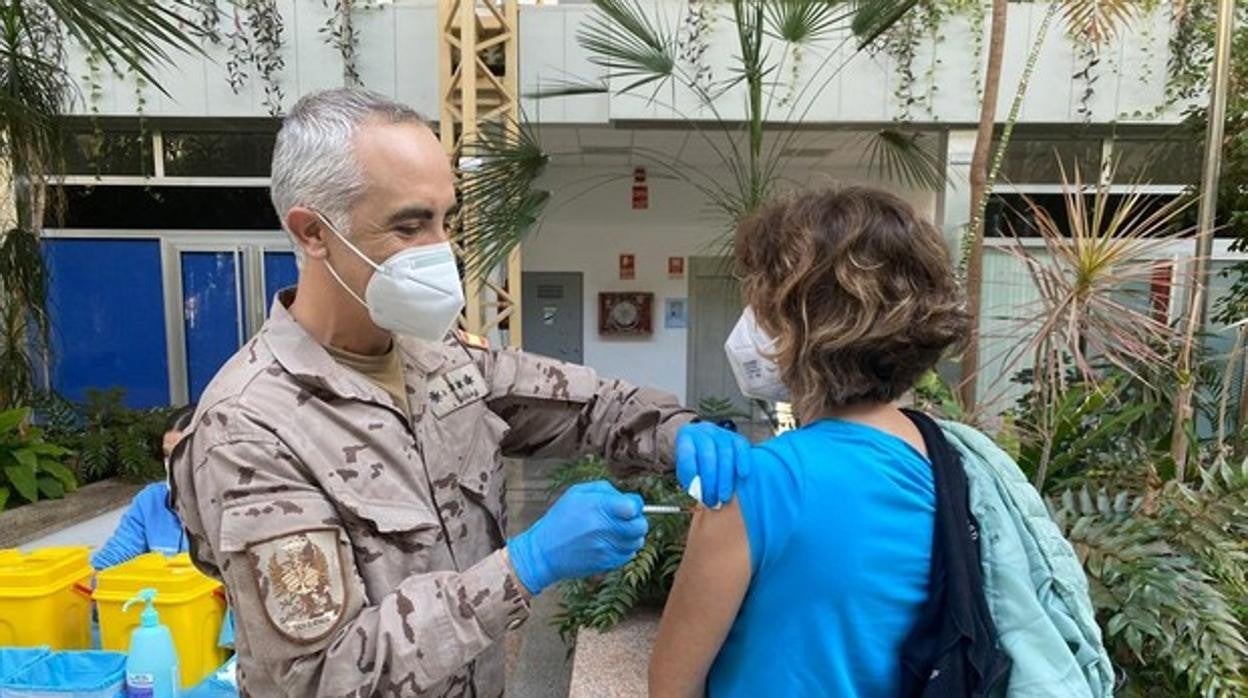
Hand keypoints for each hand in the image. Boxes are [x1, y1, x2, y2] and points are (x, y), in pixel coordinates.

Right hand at [506, 480, 647, 594]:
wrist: (543, 552)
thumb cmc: (560, 519)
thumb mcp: (576, 493)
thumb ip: (605, 490)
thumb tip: (628, 499)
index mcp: (597, 507)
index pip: (633, 507)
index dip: (635, 505)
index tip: (629, 507)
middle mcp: (603, 528)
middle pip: (641, 526)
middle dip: (637, 521)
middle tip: (626, 520)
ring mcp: (606, 548)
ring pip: (637, 542)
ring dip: (632, 536)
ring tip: (617, 532)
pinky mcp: (606, 563)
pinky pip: (629, 555)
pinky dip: (625, 549)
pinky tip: (611, 544)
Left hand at [675, 422, 751, 508]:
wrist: (704, 443)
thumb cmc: (694, 461)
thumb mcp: (686, 470)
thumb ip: (691, 479)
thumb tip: (700, 493)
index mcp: (686, 437)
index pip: (687, 453)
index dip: (690, 473)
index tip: (695, 492)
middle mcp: (703, 431)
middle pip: (708, 455)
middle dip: (710, 481)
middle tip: (712, 501)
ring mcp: (721, 432)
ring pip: (725, 453)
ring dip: (725, 478)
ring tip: (724, 497)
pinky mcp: (736, 437)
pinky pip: (741, 447)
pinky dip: (742, 461)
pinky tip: (742, 475)